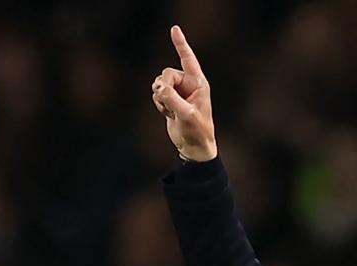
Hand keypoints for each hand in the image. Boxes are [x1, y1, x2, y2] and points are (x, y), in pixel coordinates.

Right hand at [151, 25, 216, 160]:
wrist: (193, 146)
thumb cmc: (197, 130)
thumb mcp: (186, 115)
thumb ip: (171, 99)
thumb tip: (158, 87)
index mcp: (199, 83)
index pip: (188, 59)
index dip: (180, 44)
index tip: (174, 29)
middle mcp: (189, 84)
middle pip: (166, 73)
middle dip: (163, 87)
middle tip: (168, 102)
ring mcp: (179, 91)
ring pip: (159, 83)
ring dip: (160, 98)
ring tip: (171, 111)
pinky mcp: (170, 99)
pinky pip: (157, 93)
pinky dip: (159, 104)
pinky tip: (168, 114)